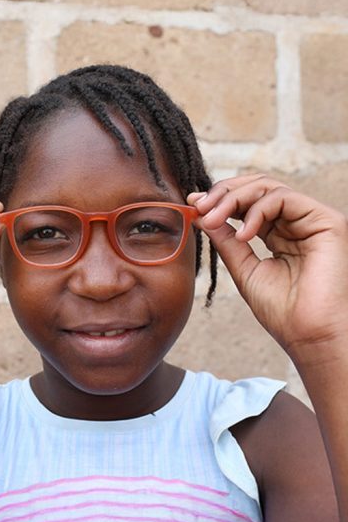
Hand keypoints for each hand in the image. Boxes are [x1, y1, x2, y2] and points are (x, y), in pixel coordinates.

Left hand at [189, 174, 347, 359]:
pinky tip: (243, 235)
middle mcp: (297, 222)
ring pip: (268, 187)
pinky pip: (284, 198)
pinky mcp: (327, 221)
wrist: (308, 334)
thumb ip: (225, 239)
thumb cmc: (281, 310)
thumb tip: (200, 213)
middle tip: (200, 206)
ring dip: (233, 199)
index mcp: (279, 233)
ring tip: (214, 219)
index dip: (219, 199)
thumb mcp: (242, 268)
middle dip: (224, 192)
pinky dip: (256, 210)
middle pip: (257, 187)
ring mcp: (312, 220)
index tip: (193, 205)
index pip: (248, 202)